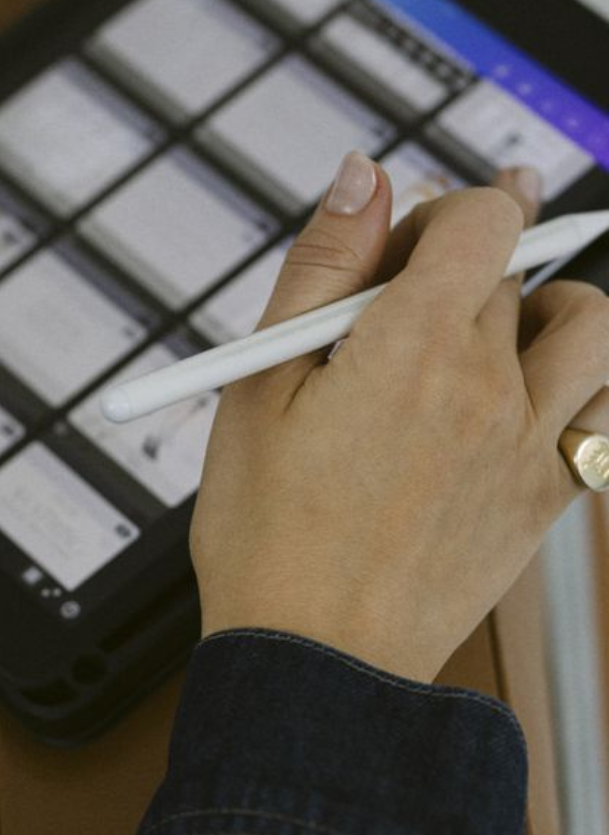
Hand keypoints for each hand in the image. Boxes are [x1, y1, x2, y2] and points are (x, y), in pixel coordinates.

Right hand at [191, 152, 608, 681]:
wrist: (315, 661)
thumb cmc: (269, 529)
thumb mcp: (261, 382)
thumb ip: (322, 266)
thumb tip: (362, 173)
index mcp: (412, 347)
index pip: (482, 221)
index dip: (443, 211)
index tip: (405, 241)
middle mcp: (488, 387)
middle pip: (515, 271)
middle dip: (461, 265)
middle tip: (398, 310)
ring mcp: (531, 444)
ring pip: (589, 327)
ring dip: (549, 308)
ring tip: (490, 335)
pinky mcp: (548, 496)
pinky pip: (608, 413)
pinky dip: (583, 383)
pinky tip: (525, 398)